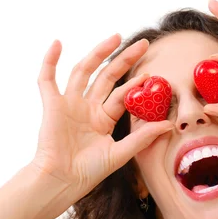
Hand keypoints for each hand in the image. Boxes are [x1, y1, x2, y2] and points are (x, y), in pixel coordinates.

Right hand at [32, 34, 173, 200]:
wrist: (62, 181)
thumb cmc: (88, 172)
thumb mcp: (120, 154)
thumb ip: (142, 138)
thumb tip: (170, 125)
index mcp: (102, 119)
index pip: (121, 95)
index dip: (136, 84)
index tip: (152, 73)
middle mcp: (86, 108)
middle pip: (106, 76)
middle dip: (124, 59)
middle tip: (143, 43)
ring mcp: (69, 105)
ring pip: (83, 71)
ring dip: (97, 53)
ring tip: (114, 37)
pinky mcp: (52, 105)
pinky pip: (47, 79)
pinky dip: (50, 61)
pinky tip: (57, 43)